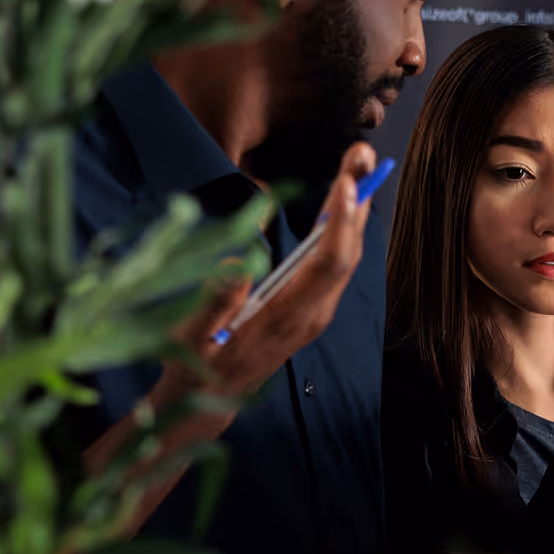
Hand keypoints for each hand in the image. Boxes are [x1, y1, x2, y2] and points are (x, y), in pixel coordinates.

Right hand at [161, 141, 377, 402]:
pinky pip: (335, 261)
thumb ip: (213, 302)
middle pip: (347, 252)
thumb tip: (237, 264)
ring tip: (357, 165)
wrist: (213, 398)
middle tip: (361, 154)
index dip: (340, 222)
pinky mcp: (311, 306)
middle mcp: (313, 313)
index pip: (328, 263)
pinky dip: (341, 226)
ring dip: (353, 209)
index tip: (345, 183)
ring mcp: (316, 310)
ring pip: (345, 255)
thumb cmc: (198, 366)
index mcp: (288, 317)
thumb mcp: (192, 339)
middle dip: (357, 201)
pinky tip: (342, 200)